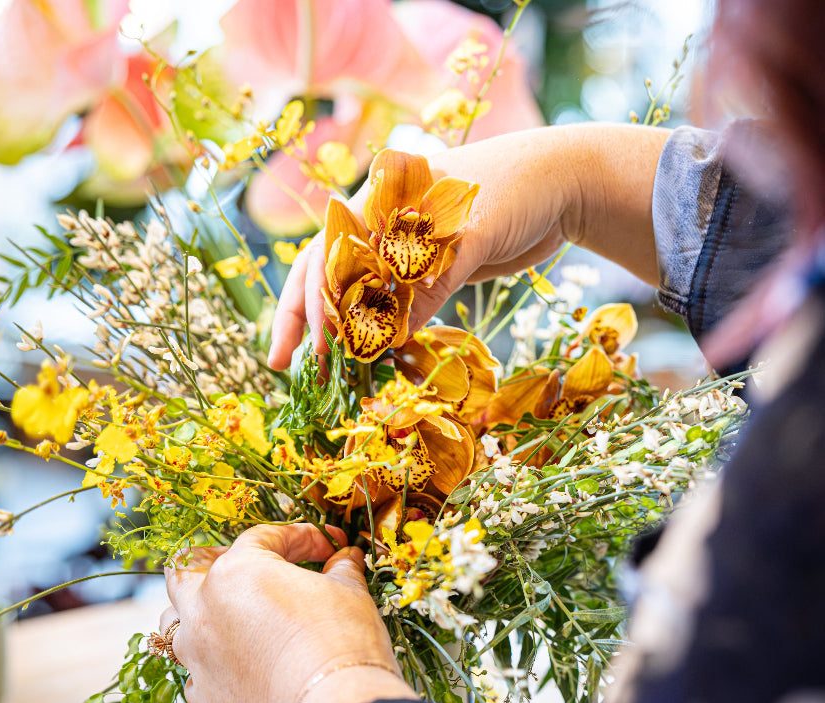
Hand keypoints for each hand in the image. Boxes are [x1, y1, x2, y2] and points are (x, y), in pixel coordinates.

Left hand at [160, 524, 415, 702]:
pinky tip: (239, 665)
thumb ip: (341, 568)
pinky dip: (212, 664)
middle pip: (184, 569)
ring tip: (228, 615)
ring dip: (198, 613)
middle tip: (252, 568)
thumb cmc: (342, 643)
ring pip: (174, 623)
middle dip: (214, 561)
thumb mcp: (349, 592)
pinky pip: (195, 673)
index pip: (264, 538)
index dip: (302, 537)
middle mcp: (204, 610)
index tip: (329, 548)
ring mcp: (198, 657)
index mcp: (237, 571)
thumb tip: (345, 558)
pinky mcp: (206, 699)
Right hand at [268, 123, 670, 369]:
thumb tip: (391, 337)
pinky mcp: (428, 268)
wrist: (565, 184)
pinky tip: (366, 356)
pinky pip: (391, 302)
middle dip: (304, 319)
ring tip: (319, 371)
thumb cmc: (517, 190)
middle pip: (326, 271)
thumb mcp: (471, 235)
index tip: (317, 346)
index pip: (330, 253)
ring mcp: (404, 246)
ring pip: (355, 291)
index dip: (317, 301)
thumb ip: (429, 283)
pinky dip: (375, 329)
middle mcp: (382, 221)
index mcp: (381, 198)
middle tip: (284, 366)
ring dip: (336, 329)